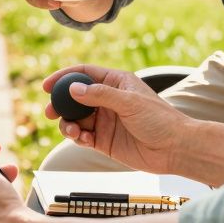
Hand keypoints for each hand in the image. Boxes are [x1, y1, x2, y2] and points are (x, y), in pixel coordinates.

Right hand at [43, 64, 188, 174]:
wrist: (175, 149)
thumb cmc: (160, 119)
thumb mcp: (129, 102)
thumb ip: (100, 94)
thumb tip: (72, 87)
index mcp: (115, 82)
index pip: (84, 74)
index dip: (64, 77)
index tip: (47, 86)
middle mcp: (107, 100)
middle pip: (74, 97)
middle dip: (60, 104)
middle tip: (50, 112)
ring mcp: (105, 120)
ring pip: (75, 118)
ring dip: (67, 123)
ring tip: (70, 130)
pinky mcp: (104, 140)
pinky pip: (82, 136)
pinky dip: (76, 137)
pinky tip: (82, 139)